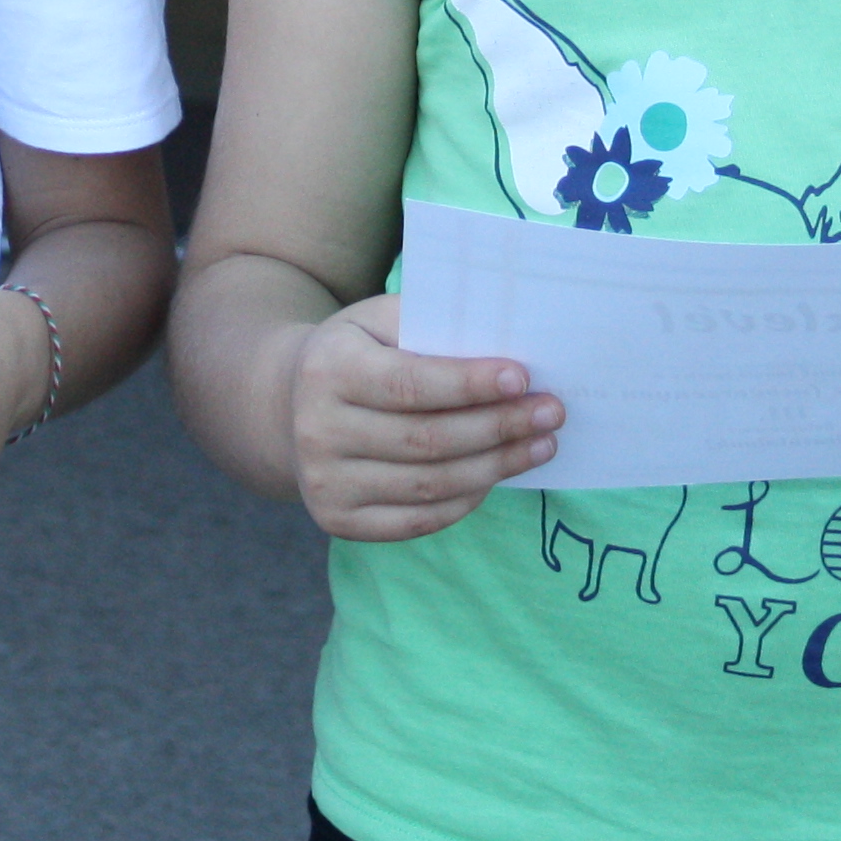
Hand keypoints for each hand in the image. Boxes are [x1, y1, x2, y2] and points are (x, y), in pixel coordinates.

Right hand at [290, 293, 562, 541]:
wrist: (289, 404)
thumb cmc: (357, 353)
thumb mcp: (378, 321)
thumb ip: (431, 327)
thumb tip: (505, 348)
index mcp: (328, 369)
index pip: (409, 384)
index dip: (468, 385)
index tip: (523, 379)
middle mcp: (317, 429)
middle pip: (427, 439)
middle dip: (499, 427)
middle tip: (551, 412)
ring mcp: (325, 482)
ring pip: (430, 484)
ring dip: (496, 466)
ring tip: (541, 445)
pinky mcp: (337, 520)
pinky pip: (418, 519)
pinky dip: (466, 501)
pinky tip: (496, 476)